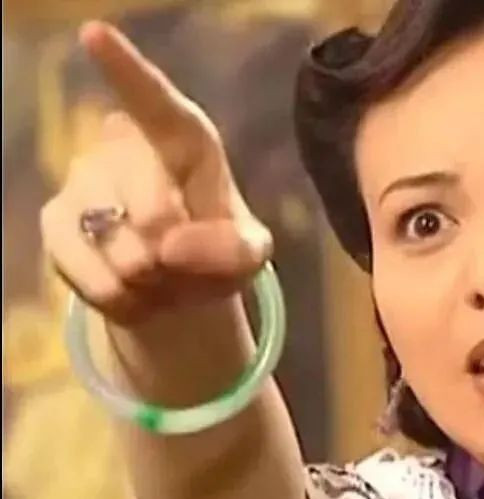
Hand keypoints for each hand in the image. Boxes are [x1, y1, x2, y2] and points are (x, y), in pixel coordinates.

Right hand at [41, 21, 271, 323]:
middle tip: (185, 258)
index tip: (95, 33)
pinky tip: (134, 289)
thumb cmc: (219, 249)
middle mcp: (127, 147)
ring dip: (154, 281)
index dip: (127, 71)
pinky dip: (125, 300)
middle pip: (155, 214)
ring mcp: (84, 180)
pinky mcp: (56, 222)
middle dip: (179, 255)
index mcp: (184, 140)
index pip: (156, 103)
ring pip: (124, 251)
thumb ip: (233, 248)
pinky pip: (94, 279)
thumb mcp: (249, 253)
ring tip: (161, 271)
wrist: (176, 284)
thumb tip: (168, 246)